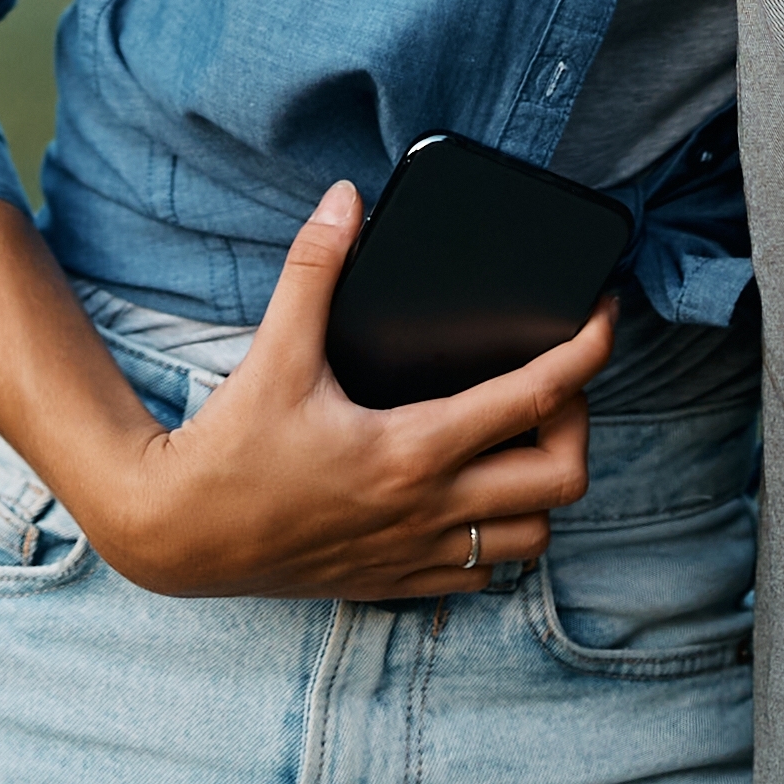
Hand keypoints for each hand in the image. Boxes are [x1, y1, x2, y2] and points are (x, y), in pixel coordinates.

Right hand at [91, 180, 609, 599]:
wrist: (178, 533)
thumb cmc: (229, 448)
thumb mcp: (274, 352)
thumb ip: (314, 269)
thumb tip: (345, 200)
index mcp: (410, 449)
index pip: (534, 400)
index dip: (585, 354)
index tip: (605, 320)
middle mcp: (427, 509)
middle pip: (560, 479)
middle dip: (577, 427)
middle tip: (556, 388)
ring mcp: (416, 554)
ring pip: (532, 538)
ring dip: (541, 490)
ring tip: (520, 444)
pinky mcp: (396, 583)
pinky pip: (482, 574)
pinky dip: (497, 537)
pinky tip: (473, 498)